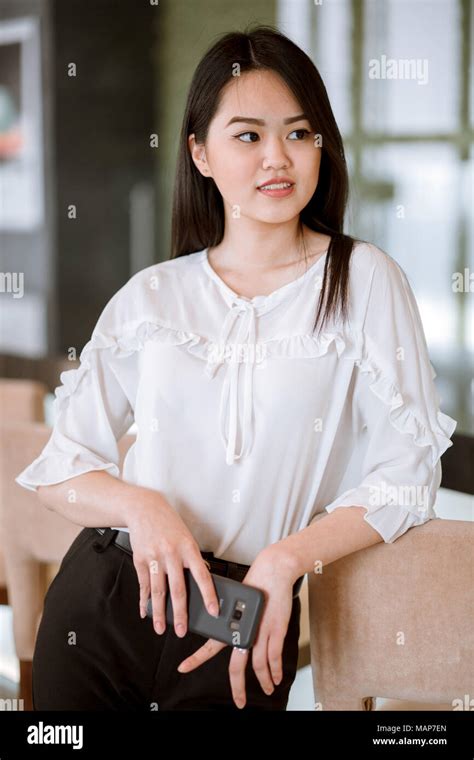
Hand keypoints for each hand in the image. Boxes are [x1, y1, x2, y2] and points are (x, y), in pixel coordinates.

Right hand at [125, 493, 219, 636]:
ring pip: (158, 591)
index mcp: (188, 548)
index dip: (208, 595)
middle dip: (181, 613)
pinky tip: (145, 611)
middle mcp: (171, 554)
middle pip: (177, 589)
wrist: (144, 507)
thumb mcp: (186, 537)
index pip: (202, 576)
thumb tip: (200, 582)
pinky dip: (144, 601)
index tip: (213, 611)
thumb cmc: (168, 523)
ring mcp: (154, 557)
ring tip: (161, 628)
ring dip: (159, 613)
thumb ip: (192, 559)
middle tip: (183, 630)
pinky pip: (143, 585)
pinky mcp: (140, 560)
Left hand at [176, 544, 298, 708]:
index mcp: (230, 623)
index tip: (183, 667)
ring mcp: (260, 632)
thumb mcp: (235, 597)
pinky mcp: (275, 631)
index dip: (196, 659)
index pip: (210, 645)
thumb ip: (229, 613)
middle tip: (239, 703)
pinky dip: (275, 671)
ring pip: (259, 666)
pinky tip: (275, 678)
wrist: (273, 571)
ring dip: (263, 682)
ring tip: (266, 690)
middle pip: (237, 667)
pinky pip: (274, 658)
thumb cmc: (255, 581)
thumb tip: (222, 620)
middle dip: (238, 689)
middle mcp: (244, 631)